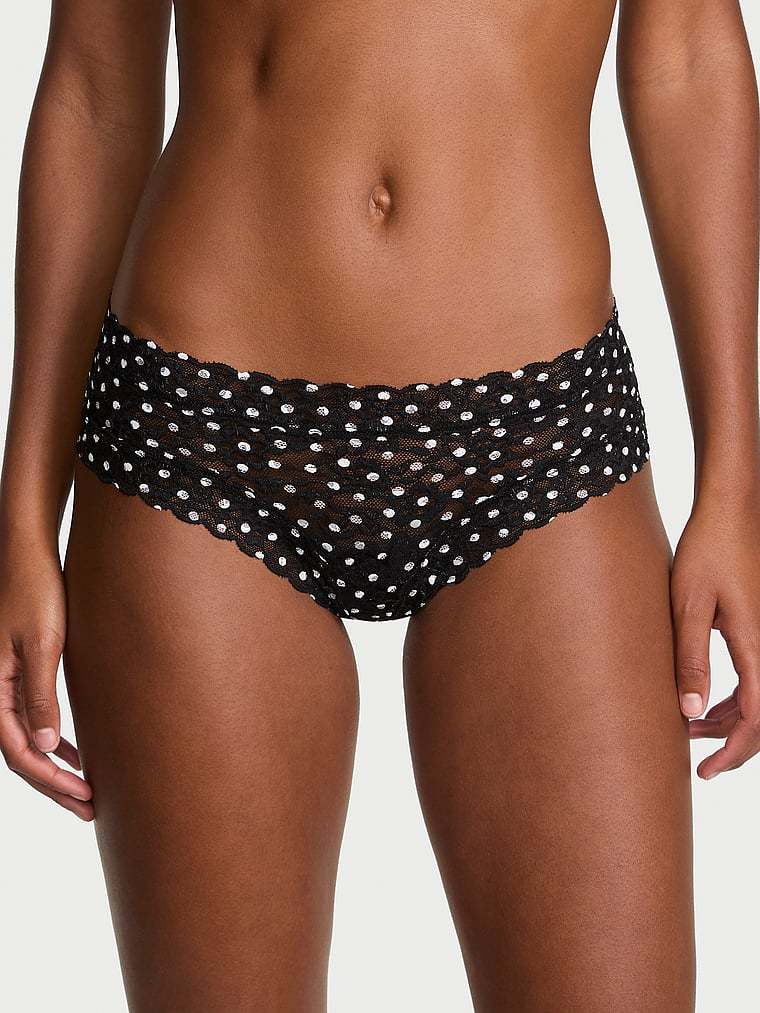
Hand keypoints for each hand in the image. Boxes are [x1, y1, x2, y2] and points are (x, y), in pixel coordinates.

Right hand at [0, 535, 92, 818]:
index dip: (51, 780)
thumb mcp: (42, 644)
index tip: (84, 798)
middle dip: (54, 784)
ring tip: (86, 789)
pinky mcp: (21, 671)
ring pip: (27, 739)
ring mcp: (5, 682)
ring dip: (55, 766)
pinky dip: (53, 740)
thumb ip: (40, 696)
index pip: (19, 752)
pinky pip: (32, 718)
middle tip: (89, 808)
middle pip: (21, 753)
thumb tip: (46, 747)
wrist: (29, 554)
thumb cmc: (35, 592)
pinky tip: (77, 750)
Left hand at [671, 495, 759, 779]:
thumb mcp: (688, 605)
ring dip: (729, 720)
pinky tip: (704, 703)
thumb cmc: (707, 551)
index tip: (705, 771)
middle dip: (732, 743)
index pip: (755, 719)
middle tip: (696, 760)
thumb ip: (690, 658)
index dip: (733, 752)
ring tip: (689, 729)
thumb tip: (689, 710)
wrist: (731, 512)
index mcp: (757, 647)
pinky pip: (756, 678)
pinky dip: (734, 698)